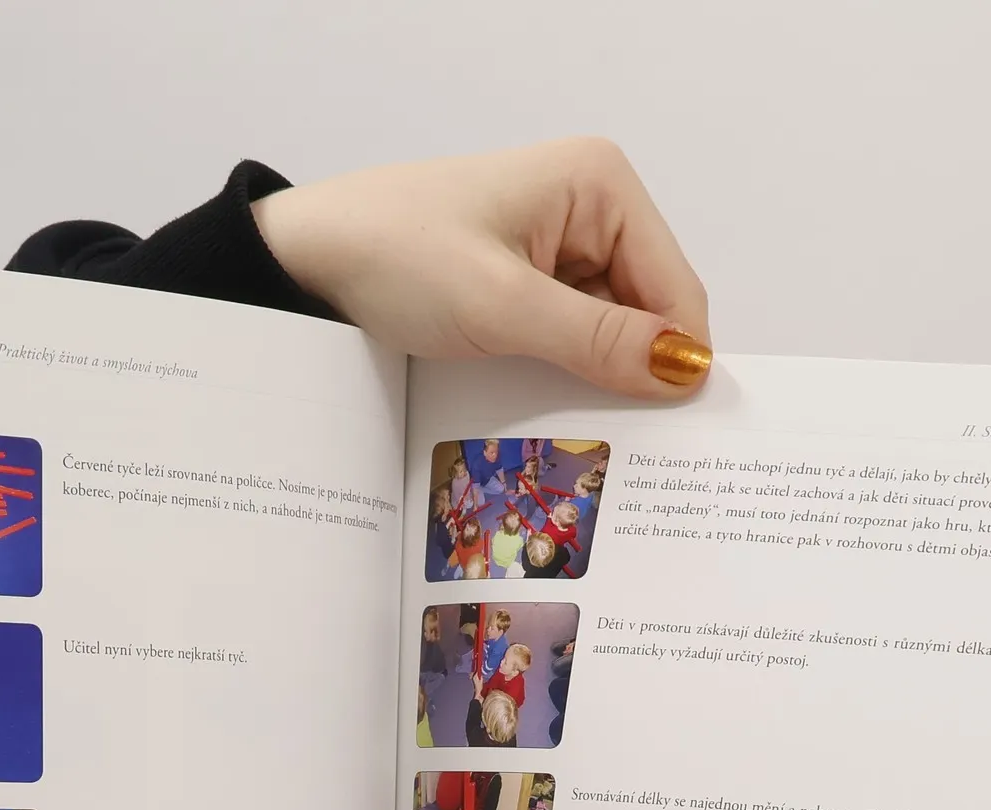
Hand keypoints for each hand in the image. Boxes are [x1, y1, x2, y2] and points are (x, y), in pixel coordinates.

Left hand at [253, 139, 711, 399]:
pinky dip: (563, 374)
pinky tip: (541, 402)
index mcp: (601, 184)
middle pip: (650, 314)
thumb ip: (598, 341)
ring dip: (594, 380)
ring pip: (612, 335)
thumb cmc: (393, 256)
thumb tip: (685, 371)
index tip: (667, 435)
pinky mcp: (529, 282)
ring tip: (569, 424)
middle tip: (615, 444)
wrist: (306, 261)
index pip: (677, 290)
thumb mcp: (502, 306)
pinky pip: (571, 339)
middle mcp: (592, 208)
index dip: (675, 362)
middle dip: (634, 373)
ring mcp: (560, 247)